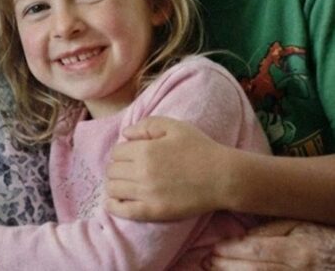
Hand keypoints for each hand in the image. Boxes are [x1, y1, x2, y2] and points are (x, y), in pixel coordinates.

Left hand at [105, 116, 228, 220]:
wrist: (223, 178)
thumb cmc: (200, 149)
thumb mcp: (175, 126)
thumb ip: (147, 125)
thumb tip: (125, 134)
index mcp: (145, 150)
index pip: (117, 152)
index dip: (123, 152)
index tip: (132, 155)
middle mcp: (141, 172)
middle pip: (112, 170)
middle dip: (118, 167)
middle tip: (130, 169)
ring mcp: (147, 194)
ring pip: (113, 188)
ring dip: (115, 184)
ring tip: (125, 183)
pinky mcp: (153, 212)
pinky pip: (122, 211)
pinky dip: (113, 206)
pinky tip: (114, 202)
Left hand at [210, 220, 334, 269]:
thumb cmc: (322, 235)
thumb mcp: (300, 224)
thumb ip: (270, 229)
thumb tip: (243, 237)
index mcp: (298, 251)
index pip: (257, 250)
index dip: (232, 250)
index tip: (214, 248)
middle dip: (226, 266)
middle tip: (206, 260)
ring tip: (212, 269)